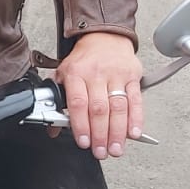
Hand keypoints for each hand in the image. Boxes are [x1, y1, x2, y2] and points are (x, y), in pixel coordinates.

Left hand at [53, 32, 143, 158]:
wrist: (104, 36)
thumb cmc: (84, 59)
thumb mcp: (64, 74)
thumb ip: (59, 100)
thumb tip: (54, 128)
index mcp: (76, 73)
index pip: (79, 103)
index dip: (81, 125)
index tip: (84, 142)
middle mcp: (97, 74)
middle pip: (99, 109)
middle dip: (100, 134)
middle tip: (100, 152)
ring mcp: (117, 75)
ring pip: (118, 107)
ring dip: (117, 132)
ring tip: (115, 149)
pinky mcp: (133, 77)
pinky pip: (136, 100)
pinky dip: (136, 119)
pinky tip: (133, 133)